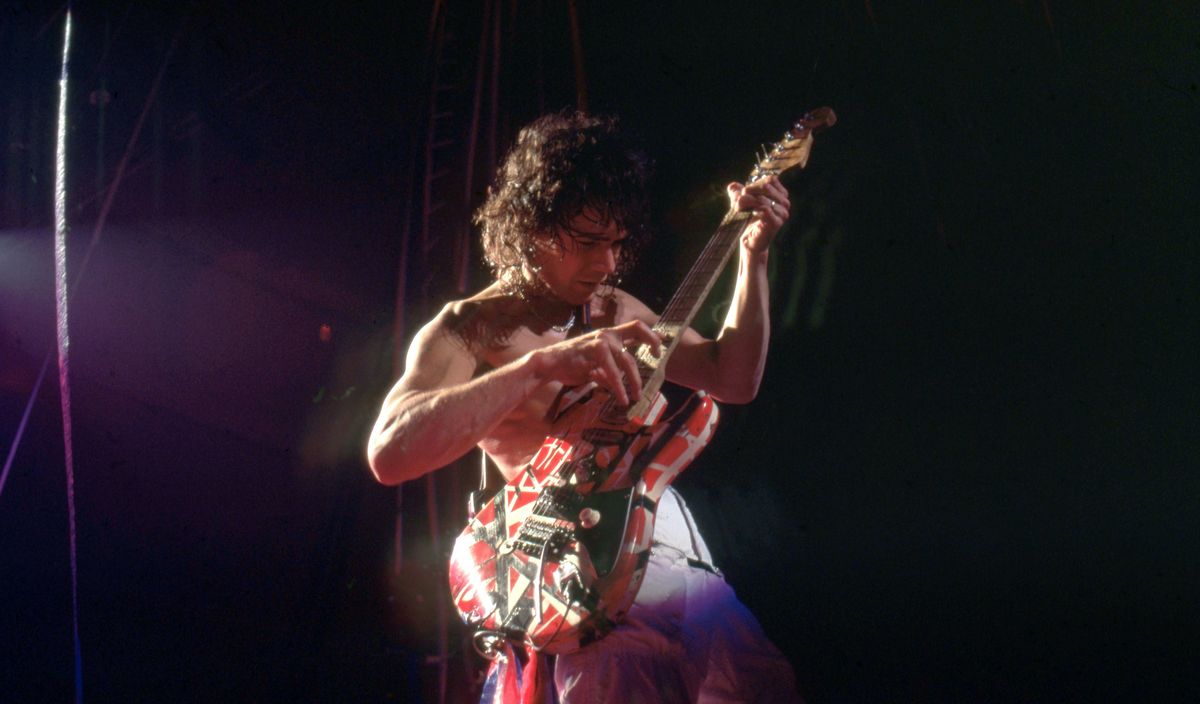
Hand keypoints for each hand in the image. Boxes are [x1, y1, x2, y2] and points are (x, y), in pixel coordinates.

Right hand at [531, 320, 661, 405]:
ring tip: (636, 396)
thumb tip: (621, 386)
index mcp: (609, 335)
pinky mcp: (594, 352)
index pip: (634, 328)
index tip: (661, 342)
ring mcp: (601, 341)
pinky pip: (612, 372)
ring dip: (635, 380)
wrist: (550, 364)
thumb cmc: (572, 364)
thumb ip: (610, 372)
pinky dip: (619, 387)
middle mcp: (607, 334)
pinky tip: (622, 398)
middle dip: (652, 344)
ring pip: (627, 359)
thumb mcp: (596, 368)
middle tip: (658, 360)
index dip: (650, 333)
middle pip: (637, 332)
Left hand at [727, 175, 790, 252]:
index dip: (755, 183)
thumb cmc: (747, 220)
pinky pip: (765, 209)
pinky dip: (753, 210)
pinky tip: (749, 214)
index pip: (771, 180)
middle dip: (749, 191)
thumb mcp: (739, 202)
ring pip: (763, 198)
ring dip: (747, 202)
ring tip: (740, 209)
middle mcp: (785, 203)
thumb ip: (736, 192)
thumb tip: (732, 186)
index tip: (744, 192)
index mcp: (781, 195)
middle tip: (739, 200)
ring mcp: (783, 213)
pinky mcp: (777, 223)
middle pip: (766, 186)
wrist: (749, 241)